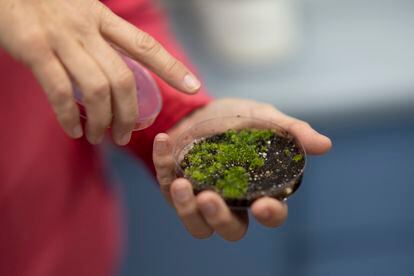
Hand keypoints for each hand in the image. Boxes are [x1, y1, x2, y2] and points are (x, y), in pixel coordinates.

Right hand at [0, 0, 199, 144]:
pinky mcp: (34, 49)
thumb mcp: (80, 11)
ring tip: (100, 137)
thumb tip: (117, 73)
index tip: (194, 86)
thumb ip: (100, 37)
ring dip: (103, 121)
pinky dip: (69, 117)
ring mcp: (61, 38)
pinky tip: (74, 131)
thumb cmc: (45, 3)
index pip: (145, 46)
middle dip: (129, 113)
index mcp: (102, 17)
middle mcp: (87, 27)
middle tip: (125, 134)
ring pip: (97, 89)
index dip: (172, 67)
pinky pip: (60, 91)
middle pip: (123, 79)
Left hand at [153, 98, 331, 240]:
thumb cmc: (239, 119)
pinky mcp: (174, 188)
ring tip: (181, 184)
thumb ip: (291, 131)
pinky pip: (166, 188)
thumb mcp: (265, 119)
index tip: (264, 206)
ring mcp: (201, 198)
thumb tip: (325, 145)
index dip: (270, 215)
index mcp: (257, 190)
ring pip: (197, 225)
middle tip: (209, 199)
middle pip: (230, 229)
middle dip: (220, 219)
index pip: (270, 214)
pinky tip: (164, 141)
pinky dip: (162, 165)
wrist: (204, 110)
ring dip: (186, 210)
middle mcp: (230, 201)